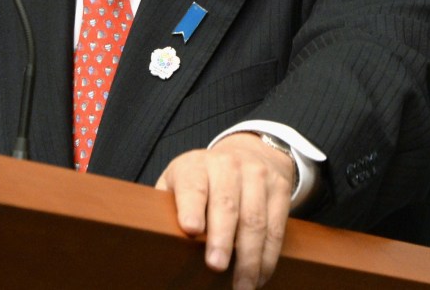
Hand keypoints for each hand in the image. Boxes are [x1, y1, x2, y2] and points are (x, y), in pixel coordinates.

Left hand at [155, 132, 294, 289]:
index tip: (191, 228)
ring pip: (254, 220)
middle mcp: (227, 166)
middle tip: (216, 266)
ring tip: (242, 286)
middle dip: (222, 238)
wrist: (248, 153)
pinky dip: (268, 257)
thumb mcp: (180, 181)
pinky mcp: (279, 189)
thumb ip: (167, 204)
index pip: (193, 184)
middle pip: (226, 204)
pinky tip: (259, 276)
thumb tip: (151, 236)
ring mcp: (256, 175)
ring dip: (249, 257)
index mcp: (196, 165)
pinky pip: (276, 227)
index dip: (191, 206)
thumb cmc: (203, 179)